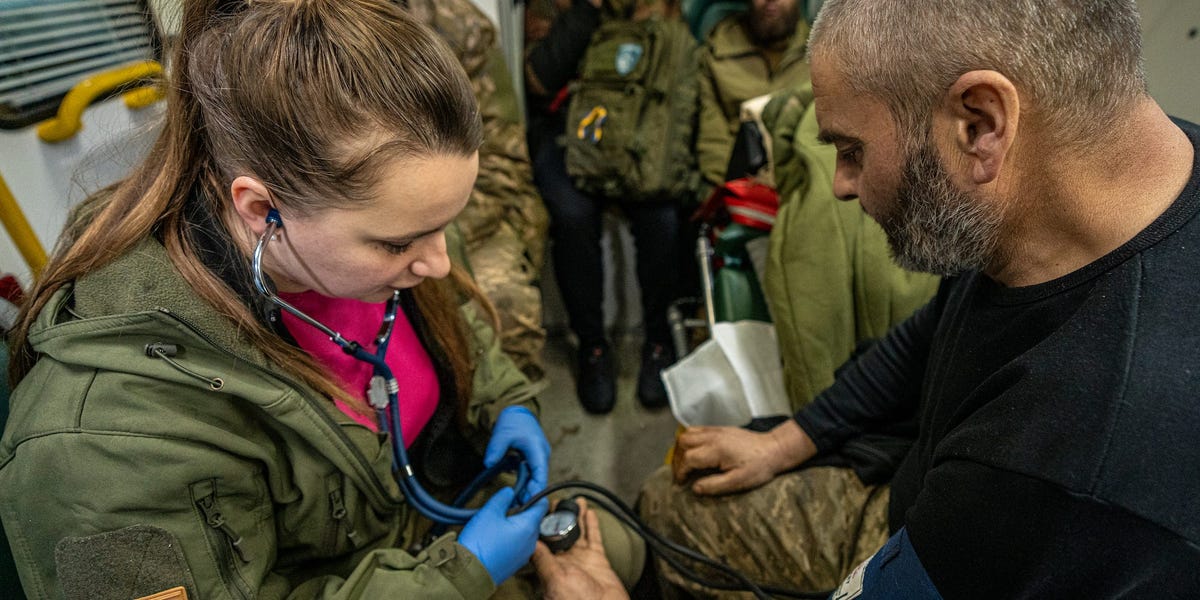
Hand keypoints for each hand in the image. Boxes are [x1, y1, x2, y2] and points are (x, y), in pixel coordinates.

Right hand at [459, 487, 548, 584]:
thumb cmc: (479, 545)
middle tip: (511, 499)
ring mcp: (524, 554)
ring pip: (526, 531)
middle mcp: (530, 542)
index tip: (527, 487)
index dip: (534, 492)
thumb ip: (503, 498)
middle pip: (534, 518)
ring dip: (517, 521)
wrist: (469, 572)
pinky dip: (513, 535)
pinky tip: (498, 532)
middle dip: (524, 506)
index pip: (541, 504)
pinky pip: (519, 543)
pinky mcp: (515, 562)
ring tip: (501, 516)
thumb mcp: (490, 511)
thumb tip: (509, 492)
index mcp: (528, 527)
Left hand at [485, 406, 550, 501]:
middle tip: (518, 509)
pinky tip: (515, 494)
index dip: (535, 489)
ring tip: (516, 505)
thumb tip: (489, 464)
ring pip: (534, 479)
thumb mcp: (502, 434)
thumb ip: (496, 449)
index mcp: (538, 450)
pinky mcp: (531, 460)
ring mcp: (537, 458)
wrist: (518, 412)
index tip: (528, 502)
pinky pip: (530, 475)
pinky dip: (524, 484)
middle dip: (530, 494)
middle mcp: (541, 456)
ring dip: (527, 491)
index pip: (540, 474)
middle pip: (539, 479)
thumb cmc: (514, 421)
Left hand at [532, 499, 628, 599]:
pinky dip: (592, 524)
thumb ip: (543, 560)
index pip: (541, 541)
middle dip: (557, 516)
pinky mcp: (597, 559)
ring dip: (575, 515)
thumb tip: (528, 542)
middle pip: (559, 533)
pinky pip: (594, 538)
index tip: (538, 510)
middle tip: (555, 501)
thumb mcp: (555, 579)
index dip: (539, 525)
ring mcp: (580, 560)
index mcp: (549, 568)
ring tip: (573, 501)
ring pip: (576, 531)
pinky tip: (589, 512)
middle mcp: (564, 562)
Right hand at [671, 420, 816, 494]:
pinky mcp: (720, 429)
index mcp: (716, 450)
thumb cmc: (759, 467)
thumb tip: (695, 488)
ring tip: (684, 462)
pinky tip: (694, 451)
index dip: (680, 472)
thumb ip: (714, 485)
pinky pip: (697, 429)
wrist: (775, 449)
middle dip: (677, 459)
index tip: (681, 483)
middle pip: (683, 442)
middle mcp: (713, 436)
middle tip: (680, 473)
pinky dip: (690, 440)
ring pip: (687, 433)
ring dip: (681, 448)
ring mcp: (716, 430)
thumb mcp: (738, 482)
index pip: (688, 458)